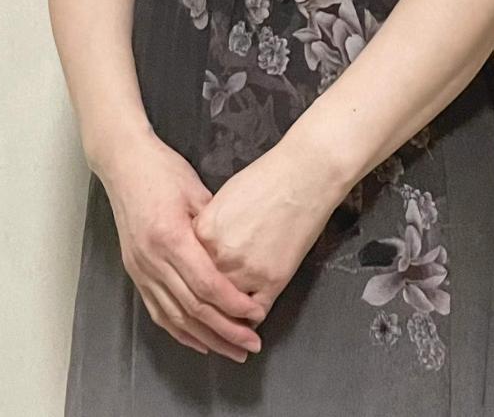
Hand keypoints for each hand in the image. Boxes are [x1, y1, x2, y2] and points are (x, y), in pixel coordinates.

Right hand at [98, 128, 265, 362]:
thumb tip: (238, 255)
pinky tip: (197, 341)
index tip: (256, 314)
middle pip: (192, 308)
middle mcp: (152, 259)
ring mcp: (140, 268)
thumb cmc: (162, 170)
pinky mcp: (135, 270)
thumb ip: (215, 226)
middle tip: (251, 344)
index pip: (206, 284)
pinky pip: (157, 310)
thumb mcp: (195, 190)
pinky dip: (179, 330)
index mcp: (170, 237)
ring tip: (231, 351)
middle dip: (225, 330)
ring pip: (174, 316)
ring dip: (205, 338)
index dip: (232, 304)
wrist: (123, 162)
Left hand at [191, 139, 343, 319]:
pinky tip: (252, 314)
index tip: (195, 284)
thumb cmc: (268, 177)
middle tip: (211, 308)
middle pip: (204, 290)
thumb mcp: (225, 196)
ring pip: (227, 308)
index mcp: (204, 231)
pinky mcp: (273, 281)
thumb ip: (208, 226)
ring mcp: (246, 271)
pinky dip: (252, 316)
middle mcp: (220, 255)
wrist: (305, 175)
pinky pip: (256, 312)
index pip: (188, 267)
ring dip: (228, 315)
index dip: (192, 276)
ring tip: (230, 319)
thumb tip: (201, 247)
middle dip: (207, 301)